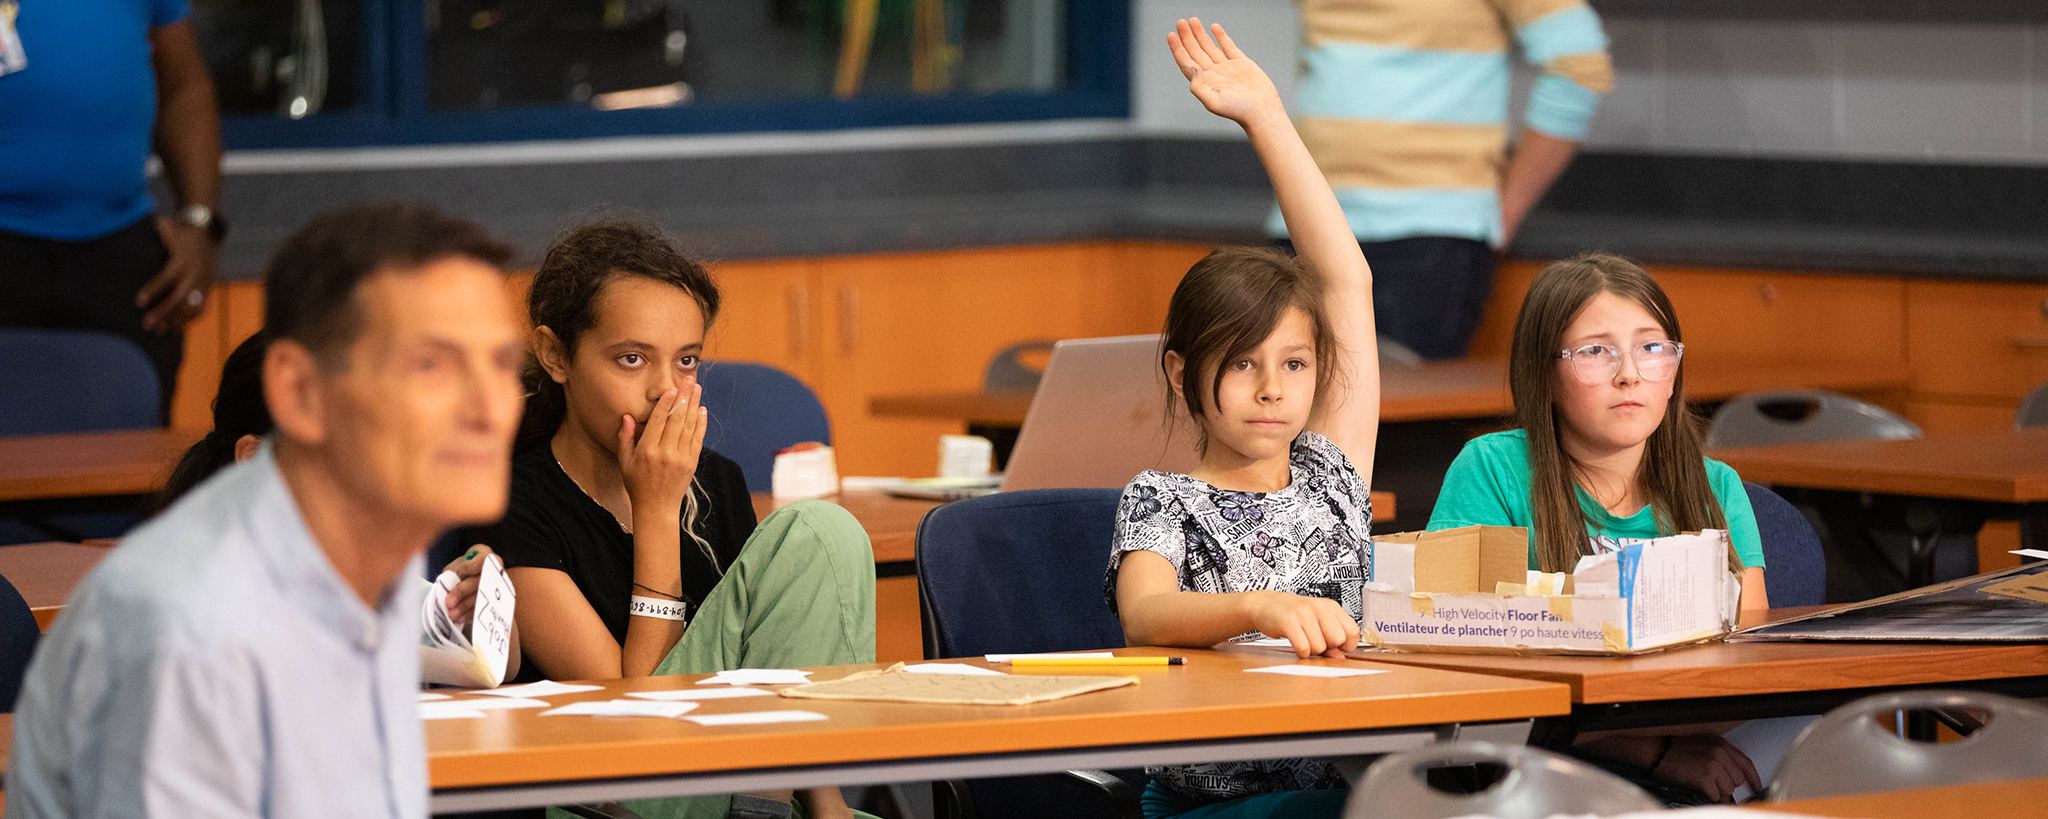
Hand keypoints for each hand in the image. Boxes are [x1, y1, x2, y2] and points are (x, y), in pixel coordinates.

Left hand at [138, 216, 217, 333]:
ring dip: (174, 320)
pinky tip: (175, 329)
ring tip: (159, 331)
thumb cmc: (184, 233)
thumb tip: (160, 221)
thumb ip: (167, 229)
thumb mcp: (176, 230)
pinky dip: (188, 320)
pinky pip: (200, 309)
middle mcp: (195, 274)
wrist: (209, 235)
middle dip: (163, 313)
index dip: (153, 290)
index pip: (167, 278)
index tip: (139, 303)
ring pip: (190, 307)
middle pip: (180, 298)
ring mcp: (203, 284)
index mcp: (184, 260)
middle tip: (147, 324)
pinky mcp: (207, 289)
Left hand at [440, 544, 501, 628]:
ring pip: (481, 597)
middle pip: (479, 581)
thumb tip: (447, 586)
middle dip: (463, 592)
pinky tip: (459, 618)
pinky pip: (483, 609)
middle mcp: (495, 572)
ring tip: (452, 614)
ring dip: (465, 607)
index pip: (482, 559)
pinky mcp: (494, 602)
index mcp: (486, 557)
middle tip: (449, 602)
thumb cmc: (464, 568)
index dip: (471, 567)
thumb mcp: (456, 565)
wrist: (474, 576)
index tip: (460, 572)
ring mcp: (496, 587)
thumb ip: (452, 573)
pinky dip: (469, 615)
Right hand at [617, 382, 706, 521]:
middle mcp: (665, 452)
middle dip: (684, 397)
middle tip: (689, 380)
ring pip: (689, 426)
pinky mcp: (692, 463)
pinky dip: (701, 423)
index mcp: (647, 451)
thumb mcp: (624, 462)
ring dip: (694, 405)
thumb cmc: (637, 484)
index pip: (659, 421)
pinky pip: (697, 438)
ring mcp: (681, 458)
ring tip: (697, 388)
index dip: (666, 402)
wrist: (657, 508)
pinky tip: (702, 409)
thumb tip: (627, 417)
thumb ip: (625, 438)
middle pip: (677, 419)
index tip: (672, 387)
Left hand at [1168, 18, 1283, 129]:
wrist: (1262, 110)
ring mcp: (1227, 67)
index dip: (1178, 49)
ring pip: (1209, 46)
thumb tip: (1192, 69)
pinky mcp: (1241, 63)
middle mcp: (1214, 74)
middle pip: (1196, 51)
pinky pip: (1228, 46)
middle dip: (1187, 36)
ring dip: (1200, 34)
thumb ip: (1199, 87)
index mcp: (1205, 83)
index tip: (1171, 35)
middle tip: (1180, 22)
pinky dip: (1221, 36)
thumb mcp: (1213, 102)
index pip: (1187, 62)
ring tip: (1193, 21)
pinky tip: (1213, 27)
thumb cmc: (1238, 111)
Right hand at [1244, 590, 1358, 657]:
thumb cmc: (1295, 615)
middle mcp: (1319, 607)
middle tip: (1316, 642)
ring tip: (1303, 639)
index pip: (1352, 631)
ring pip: (1320, 647)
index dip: (1346, 645)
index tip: (1336, 646)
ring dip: (1311, 650)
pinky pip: (1303, 648)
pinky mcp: (1288, 622)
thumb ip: (1331, 638)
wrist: (1267, 605)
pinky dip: (1300, 652)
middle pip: (1338, 640)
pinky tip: (1296, 643)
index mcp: (1331, 607)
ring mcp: (1303, 613)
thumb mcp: (1318, 622)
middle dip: (1328, 647)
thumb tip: (1340, 658)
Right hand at [1652, 734, 1761, 803]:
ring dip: (1716, 791)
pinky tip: (1698, 786)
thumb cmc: (1675, 750)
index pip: (1746, 763)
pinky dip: (1707, 795)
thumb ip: (1721, 759)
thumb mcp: (1703, 747)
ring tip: (1702, 783)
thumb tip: (1733, 778)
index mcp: (1721, 744)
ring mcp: (1713, 765)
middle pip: (1737, 780)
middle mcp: (1720, 753)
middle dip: (1726, 785)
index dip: (1753, 778)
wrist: (1656, 752)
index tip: (1756, 787)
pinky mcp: (1705, 777)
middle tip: (1712, 783)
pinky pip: (1715, 795)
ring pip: (1727, 790)